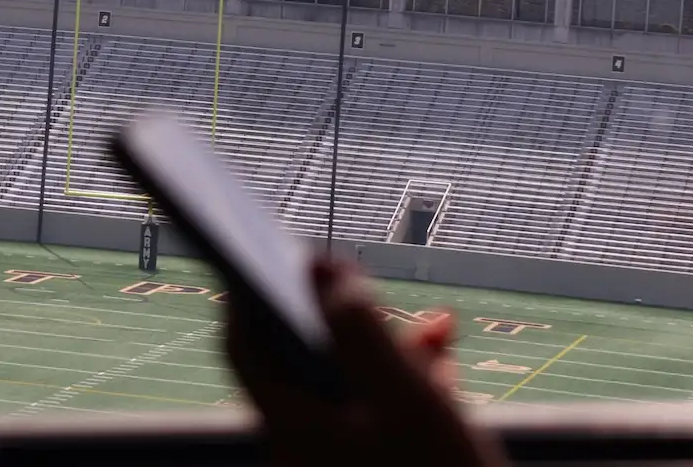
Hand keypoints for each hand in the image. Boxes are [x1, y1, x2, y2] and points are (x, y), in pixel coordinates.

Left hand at [225, 256, 505, 466]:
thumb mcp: (410, 398)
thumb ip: (361, 329)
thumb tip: (320, 269)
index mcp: (293, 429)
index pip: (243, 346)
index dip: (249, 291)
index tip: (266, 246)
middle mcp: (303, 451)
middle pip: (300, 362)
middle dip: (342, 316)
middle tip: (371, 284)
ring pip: (347, 389)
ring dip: (386, 349)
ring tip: (439, 330)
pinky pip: (376, 420)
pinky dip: (405, 388)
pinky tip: (448, 373)